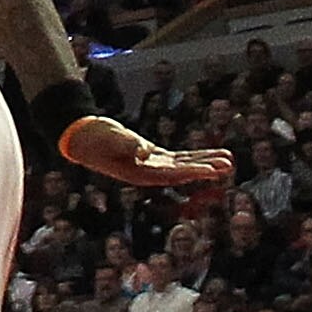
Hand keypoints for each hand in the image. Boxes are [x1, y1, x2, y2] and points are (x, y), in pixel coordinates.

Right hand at [60, 114, 234, 194]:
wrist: (82, 135)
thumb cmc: (94, 138)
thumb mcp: (109, 138)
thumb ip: (127, 144)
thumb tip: (144, 151)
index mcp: (140, 173)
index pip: (173, 175)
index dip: (194, 172)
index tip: (213, 171)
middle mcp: (149, 173)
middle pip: (184, 173)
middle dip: (206, 169)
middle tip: (228, 165)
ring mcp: (152, 165)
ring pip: (184, 165)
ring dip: (205, 162)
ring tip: (227, 160)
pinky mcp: (152, 156)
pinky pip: (178, 158)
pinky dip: (193, 156)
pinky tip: (207, 155)